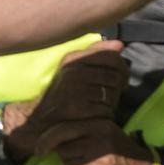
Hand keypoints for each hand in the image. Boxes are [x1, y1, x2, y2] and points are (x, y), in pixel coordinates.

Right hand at [8, 40, 125, 158]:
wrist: (40, 119)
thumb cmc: (62, 93)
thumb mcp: (74, 68)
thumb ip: (97, 53)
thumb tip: (119, 46)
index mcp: (73, 59)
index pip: (112, 57)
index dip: (123, 69)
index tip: (121, 78)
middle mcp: (74, 72)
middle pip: (115, 78)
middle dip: (116, 89)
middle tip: (106, 95)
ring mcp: (75, 90)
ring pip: (113, 96)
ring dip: (111, 104)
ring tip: (98, 105)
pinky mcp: (78, 109)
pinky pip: (107, 112)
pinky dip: (105, 116)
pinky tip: (95, 116)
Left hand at [35, 118, 154, 164]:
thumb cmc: (124, 160)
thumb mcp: (107, 138)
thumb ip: (85, 135)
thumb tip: (55, 139)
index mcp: (99, 124)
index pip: (64, 127)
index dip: (47, 139)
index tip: (38, 148)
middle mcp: (99, 135)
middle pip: (62, 145)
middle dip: (65, 156)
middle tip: (69, 162)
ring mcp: (100, 153)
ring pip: (66, 161)